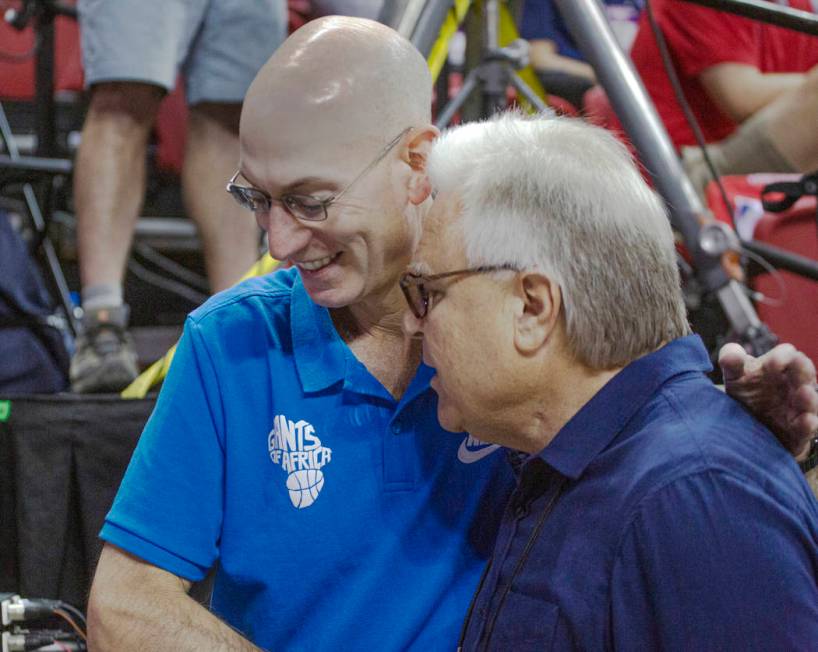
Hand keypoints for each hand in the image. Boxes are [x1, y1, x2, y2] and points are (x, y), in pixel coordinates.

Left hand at [719, 343, 817, 457]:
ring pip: (811, 401)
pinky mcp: (799, 430)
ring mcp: (799, 407)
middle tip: (800, 372)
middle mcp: (794, 384)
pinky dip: (808, 424)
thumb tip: (731, 355)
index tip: (773, 363)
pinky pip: (808, 427)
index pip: (788, 354)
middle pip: (805, 374)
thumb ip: (730, 362)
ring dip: (809, 398)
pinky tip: (807, 420)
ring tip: (804, 393)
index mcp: (779, 367)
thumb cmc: (744, 391)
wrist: (747, 423)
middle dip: (803, 372)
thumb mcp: (734, 376)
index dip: (783, 356)